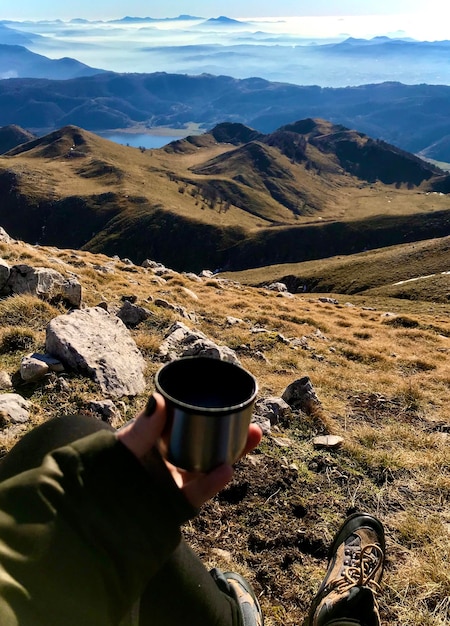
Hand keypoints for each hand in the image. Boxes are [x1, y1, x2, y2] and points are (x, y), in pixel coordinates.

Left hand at [117, 392, 261, 507]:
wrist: (96, 512)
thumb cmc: (106, 471)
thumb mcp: (125, 445)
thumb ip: (142, 427)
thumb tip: (158, 398)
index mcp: (161, 440)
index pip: (191, 424)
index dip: (212, 416)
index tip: (231, 404)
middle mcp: (173, 460)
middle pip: (210, 446)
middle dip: (233, 436)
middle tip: (254, 425)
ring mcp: (177, 481)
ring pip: (211, 467)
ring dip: (233, 455)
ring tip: (251, 438)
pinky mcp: (177, 503)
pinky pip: (199, 492)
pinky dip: (212, 482)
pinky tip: (227, 470)